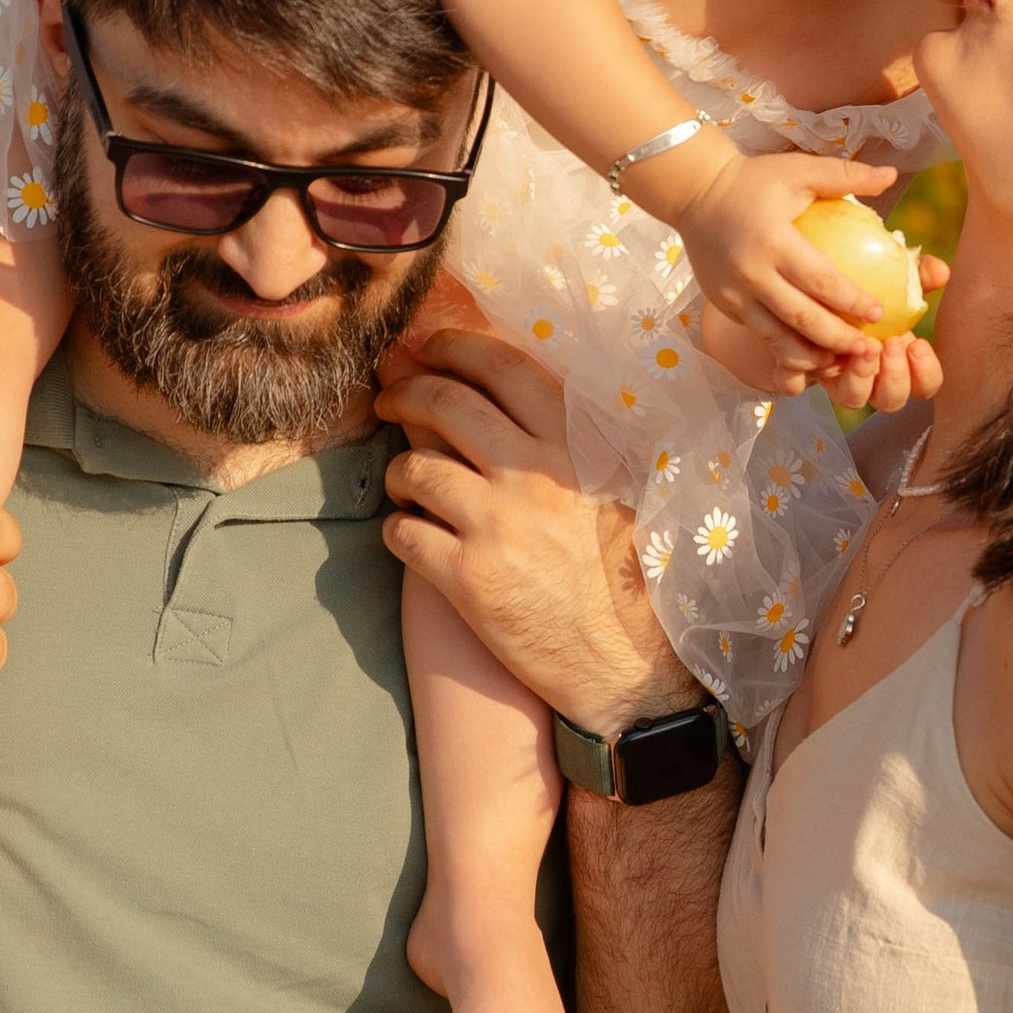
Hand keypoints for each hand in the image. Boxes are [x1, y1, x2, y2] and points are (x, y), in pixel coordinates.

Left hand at [375, 327, 692, 738]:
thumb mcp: (613, 492)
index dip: (453, 348)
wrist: (624, 664)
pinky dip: (398, 530)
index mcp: (575, 448)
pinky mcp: (467, 579)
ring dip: (399, 472)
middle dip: (405, 393)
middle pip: (445, 404)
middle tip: (389, 400)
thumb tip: (500, 394)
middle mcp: (533, 478)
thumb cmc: (621, 577)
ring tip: (407, 485)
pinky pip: (403, 533)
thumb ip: (566, 442)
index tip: (425, 349)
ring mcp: (496, 527)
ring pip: (414, 468)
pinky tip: (413, 536)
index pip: (502, 369)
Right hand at [653, 143, 903, 386]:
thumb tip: (891, 174)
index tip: (878, 314)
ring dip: (811, 356)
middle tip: (866, 350)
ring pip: (777, 338)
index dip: (851, 301)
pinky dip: (786, 350)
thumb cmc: (754, 179)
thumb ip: (845, 175)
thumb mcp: (799, 169)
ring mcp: (734, 295)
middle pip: (801, 318)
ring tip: (840, 363)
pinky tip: (810, 356)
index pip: (820, 280)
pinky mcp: (725, 306)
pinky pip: (760, 334)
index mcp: (773, 241)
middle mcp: (752, 274)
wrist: (695, 193)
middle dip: (837, 339)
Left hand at [805, 254, 950, 414]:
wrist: (803, 281)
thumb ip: (916, 274)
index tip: (919, 345)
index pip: (923, 385)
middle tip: (891, 345)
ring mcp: (832, 377)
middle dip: (895, 377)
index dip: (926, 373)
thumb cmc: (860, 282)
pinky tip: (812, 347)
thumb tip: (940, 271)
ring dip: (862, 378)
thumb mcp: (890, 275)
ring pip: (852, 399)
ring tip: (864, 347)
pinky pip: (799, 384)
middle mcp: (867, 376)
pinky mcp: (797, 371)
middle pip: (890, 401)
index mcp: (895, 359)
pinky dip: (807, 370)